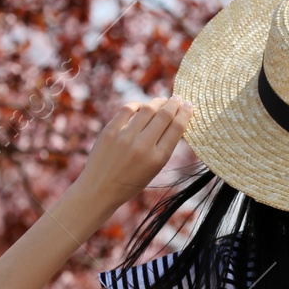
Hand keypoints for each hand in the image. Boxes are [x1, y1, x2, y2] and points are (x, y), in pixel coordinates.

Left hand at [77, 95, 193, 209]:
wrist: (99, 189)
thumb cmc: (130, 182)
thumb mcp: (153, 169)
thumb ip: (163, 147)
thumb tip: (174, 121)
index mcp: (158, 159)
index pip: (177, 128)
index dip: (185, 114)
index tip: (188, 106)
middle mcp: (143, 146)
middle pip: (164, 115)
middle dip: (174, 104)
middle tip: (178, 98)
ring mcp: (124, 137)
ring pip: (147, 109)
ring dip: (158, 102)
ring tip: (162, 100)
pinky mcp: (109, 131)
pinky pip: (127, 109)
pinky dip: (137, 105)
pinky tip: (141, 106)